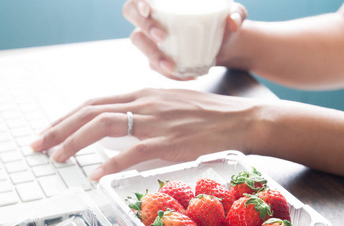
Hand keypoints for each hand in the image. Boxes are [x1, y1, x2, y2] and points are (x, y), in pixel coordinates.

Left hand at [31, 88, 259, 180]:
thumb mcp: (167, 104)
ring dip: (74, 143)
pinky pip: (130, 153)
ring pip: (102, 126)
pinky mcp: (166, 142)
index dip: (67, 117)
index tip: (49, 131)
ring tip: (56, 157)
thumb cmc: (205, 115)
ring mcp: (153, 122)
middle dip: (58, 129)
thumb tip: (119, 123)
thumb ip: (141, 111)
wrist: (239, 120)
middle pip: (89, 112)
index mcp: (141, 94)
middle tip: (38, 144)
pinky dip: (108, 164)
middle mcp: (142, 103)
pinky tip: (94, 175)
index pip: (93, 102)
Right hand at [122, 0, 247, 78]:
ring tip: (171, 66)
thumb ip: (237, 14)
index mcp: (166, 0)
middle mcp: (153, 15)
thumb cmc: (224, 22)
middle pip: (131, 14)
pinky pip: (153, 65)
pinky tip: (185, 76)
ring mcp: (151, 37)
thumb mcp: (235, 15)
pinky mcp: (155, 57)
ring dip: (152, 55)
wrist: (223, 45)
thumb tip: (232, 21)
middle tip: (161, 36)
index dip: (139, 2)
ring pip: (138, 42)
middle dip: (143, 26)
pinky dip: (167, 73)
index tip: (149, 9)